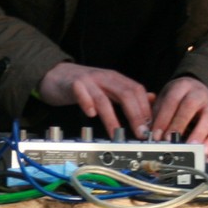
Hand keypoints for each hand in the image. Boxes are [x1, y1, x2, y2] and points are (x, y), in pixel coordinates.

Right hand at [35, 62, 151, 137]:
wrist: (56, 73)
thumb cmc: (84, 84)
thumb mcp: (109, 86)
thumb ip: (128, 94)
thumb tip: (152, 99)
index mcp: (116, 79)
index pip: (137, 91)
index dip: (146, 108)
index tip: (151, 127)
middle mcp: (105, 78)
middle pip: (125, 94)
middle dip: (135, 115)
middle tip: (140, 133)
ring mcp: (88, 81)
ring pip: (104, 98)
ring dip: (112, 118)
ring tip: (117, 133)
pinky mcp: (72, 84)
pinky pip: (81, 93)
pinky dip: (87, 103)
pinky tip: (91, 114)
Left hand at [151, 77, 207, 147]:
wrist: (199, 91)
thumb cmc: (178, 100)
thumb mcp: (164, 99)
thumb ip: (155, 112)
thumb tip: (144, 128)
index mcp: (181, 87)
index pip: (171, 101)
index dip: (163, 119)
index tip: (155, 135)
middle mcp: (198, 94)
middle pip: (189, 107)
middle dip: (178, 125)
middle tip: (168, 141)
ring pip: (207, 118)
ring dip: (198, 134)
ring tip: (189, 147)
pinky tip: (204, 151)